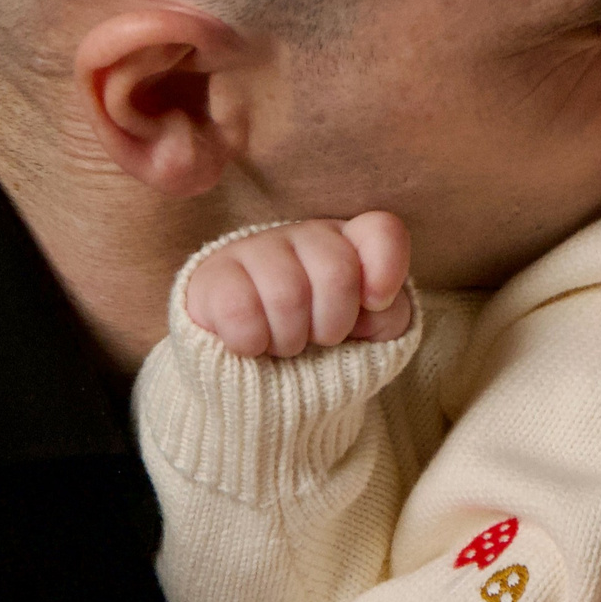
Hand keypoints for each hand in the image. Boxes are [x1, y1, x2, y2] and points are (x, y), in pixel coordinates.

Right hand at [186, 213, 413, 357]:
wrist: (252, 370)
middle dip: (332, 324)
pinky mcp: (212, 275)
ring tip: (282, 344)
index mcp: (349, 243)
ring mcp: (255, 249)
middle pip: (337, 271)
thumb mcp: (366, 335)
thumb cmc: (318, 343)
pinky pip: (240, 311)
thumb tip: (372, 306)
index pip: (382, 231)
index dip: (386, 270)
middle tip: (317, 337)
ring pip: (287, 294)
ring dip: (290, 340)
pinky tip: (250, 344)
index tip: (375, 304)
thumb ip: (388, 316)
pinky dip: (251, 343)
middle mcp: (304, 235)